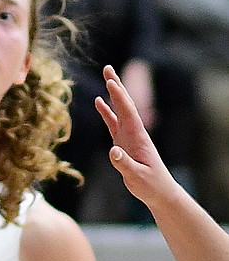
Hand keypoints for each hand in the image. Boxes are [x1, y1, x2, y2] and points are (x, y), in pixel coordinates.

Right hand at [96, 64, 170, 208]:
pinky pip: (113, 123)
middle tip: (107, 67)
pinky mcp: (123, 142)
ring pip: (119, 110)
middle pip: (125, 104)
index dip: (119, 97)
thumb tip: (112, 150)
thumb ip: (124, 164)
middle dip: (117, 86)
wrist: (160, 193)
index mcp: (138, 138)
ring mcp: (128, 136)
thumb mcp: (137, 177)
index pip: (128, 113)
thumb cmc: (151, 186)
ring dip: (113, 93)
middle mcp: (134, 132)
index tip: (111, 82)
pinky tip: (99, 101)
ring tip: (106, 77)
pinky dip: (106, 111)